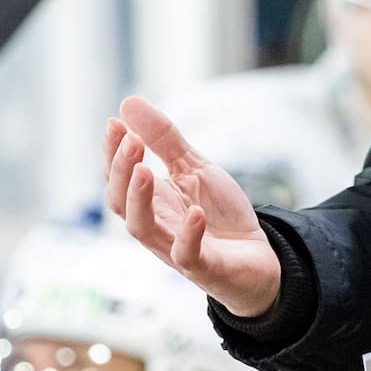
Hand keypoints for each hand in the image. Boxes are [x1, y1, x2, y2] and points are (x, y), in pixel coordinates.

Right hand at [103, 96, 281, 316]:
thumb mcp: (194, 167)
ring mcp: (175, 247)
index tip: (114, 122)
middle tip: (130, 140)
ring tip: (144, 169)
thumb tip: (128, 103)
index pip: (119, 178)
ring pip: (143, 229)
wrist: (257, 257)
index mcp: (151, 200)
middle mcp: (156, 224)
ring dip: (140, 199)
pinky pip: (187, 255)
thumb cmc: (218, 214)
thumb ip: (164, 139)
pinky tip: (194, 213)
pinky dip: (188, 235)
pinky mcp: (203, 267)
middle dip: (121, 171)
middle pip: (121, 202)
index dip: (112, 153)